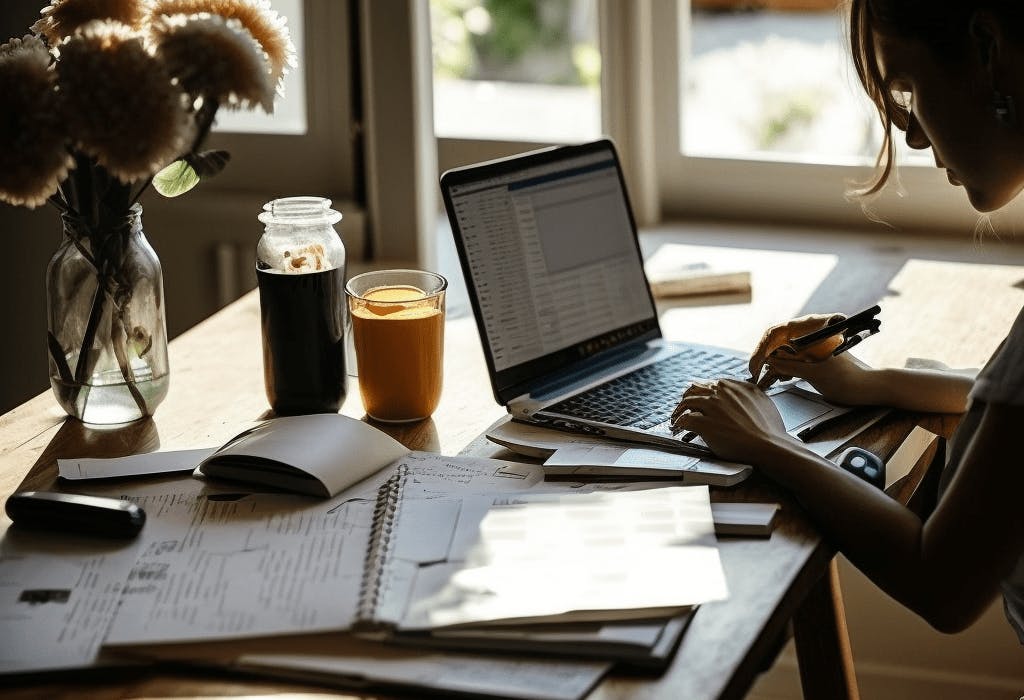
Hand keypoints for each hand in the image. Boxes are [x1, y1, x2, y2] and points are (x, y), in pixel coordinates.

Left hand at [669, 379, 795, 463]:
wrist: (769, 446)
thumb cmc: (770, 430)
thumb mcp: (763, 402)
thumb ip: (750, 395)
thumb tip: (745, 394)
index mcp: (736, 386)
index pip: (712, 383)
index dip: (703, 392)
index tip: (699, 399)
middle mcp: (722, 392)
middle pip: (696, 388)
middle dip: (688, 397)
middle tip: (683, 407)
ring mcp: (712, 406)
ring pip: (687, 402)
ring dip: (679, 410)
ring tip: (676, 418)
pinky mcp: (704, 423)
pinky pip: (685, 419)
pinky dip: (679, 424)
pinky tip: (678, 429)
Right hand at [748, 313, 845, 387]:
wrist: (872, 387)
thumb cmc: (848, 378)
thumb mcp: (815, 373)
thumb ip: (790, 365)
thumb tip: (769, 361)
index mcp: (810, 330)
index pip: (775, 332)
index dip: (761, 348)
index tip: (755, 365)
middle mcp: (809, 333)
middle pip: (777, 340)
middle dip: (764, 356)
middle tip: (755, 373)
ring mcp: (813, 345)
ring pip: (783, 350)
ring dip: (773, 362)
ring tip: (765, 377)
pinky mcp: (816, 356)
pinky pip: (792, 358)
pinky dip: (784, 367)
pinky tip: (780, 377)